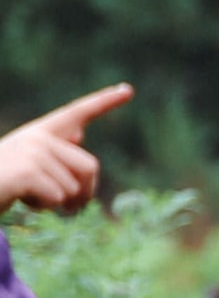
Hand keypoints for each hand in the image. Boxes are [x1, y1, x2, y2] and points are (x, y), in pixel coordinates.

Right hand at [0, 85, 131, 212]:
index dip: (104, 102)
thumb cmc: (4, 184)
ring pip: (74, 188)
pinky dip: (42, 207)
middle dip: (83, 193)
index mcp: (40, 133)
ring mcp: (31, 152)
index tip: (127, 90)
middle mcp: (37, 137)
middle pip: (90, 168)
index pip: (76, 113)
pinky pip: (57, 198)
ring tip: (28, 194)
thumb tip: (81, 140)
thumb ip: (59, 158)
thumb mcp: (34, 169)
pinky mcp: (26, 171)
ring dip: (57, 203)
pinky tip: (20, 198)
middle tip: (63, 205)